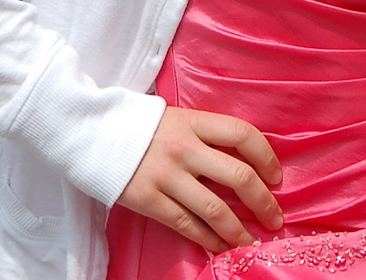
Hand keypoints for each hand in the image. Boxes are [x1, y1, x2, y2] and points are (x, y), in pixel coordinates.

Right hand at [117, 107, 283, 251]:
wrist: (90, 131)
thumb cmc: (139, 126)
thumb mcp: (176, 119)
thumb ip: (204, 136)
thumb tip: (243, 163)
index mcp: (193, 121)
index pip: (242, 134)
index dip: (266, 157)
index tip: (276, 177)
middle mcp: (183, 147)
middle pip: (238, 176)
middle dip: (263, 202)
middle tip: (274, 218)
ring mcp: (165, 175)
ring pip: (214, 209)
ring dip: (238, 231)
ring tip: (251, 242)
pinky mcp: (147, 199)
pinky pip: (185, 224)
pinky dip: (207, 239)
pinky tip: (219, 247)